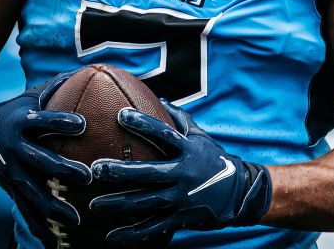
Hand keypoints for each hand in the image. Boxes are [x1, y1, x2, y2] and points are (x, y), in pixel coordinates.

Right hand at [0, 70, 90, 242]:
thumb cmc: (16, 112)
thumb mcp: (31, 96)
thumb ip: (60, 86)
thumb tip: (98, 70)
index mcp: (22, 122)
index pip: (44, 121)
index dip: (61, 122)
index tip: (82, 124)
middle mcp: (15, 148)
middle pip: (40, 160)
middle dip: (63, 169)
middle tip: (87, 176)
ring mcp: (11, 172)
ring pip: (32, 192)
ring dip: (53, 207)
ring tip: (76, 219)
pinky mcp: (9, 189)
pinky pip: (26, 210)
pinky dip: (40, 226)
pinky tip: (58, 241)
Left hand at [89, 104, 272, 244]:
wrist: (239, 193)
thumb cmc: (213, 159)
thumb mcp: (200, 137)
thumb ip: (180, 120)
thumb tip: (159, 99)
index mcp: (188, 150)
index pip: (163, 134)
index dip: (143, 124)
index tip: (120, 115)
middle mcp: (185, 173)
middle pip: (149, 172)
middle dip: (121, 171)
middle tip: (96, 169)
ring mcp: (183, 198)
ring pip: (146, 202)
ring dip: (119, 204)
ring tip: (94, 205)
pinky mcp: (181, 218)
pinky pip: (154, 227)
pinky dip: (132, 234)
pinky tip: (112, 236)